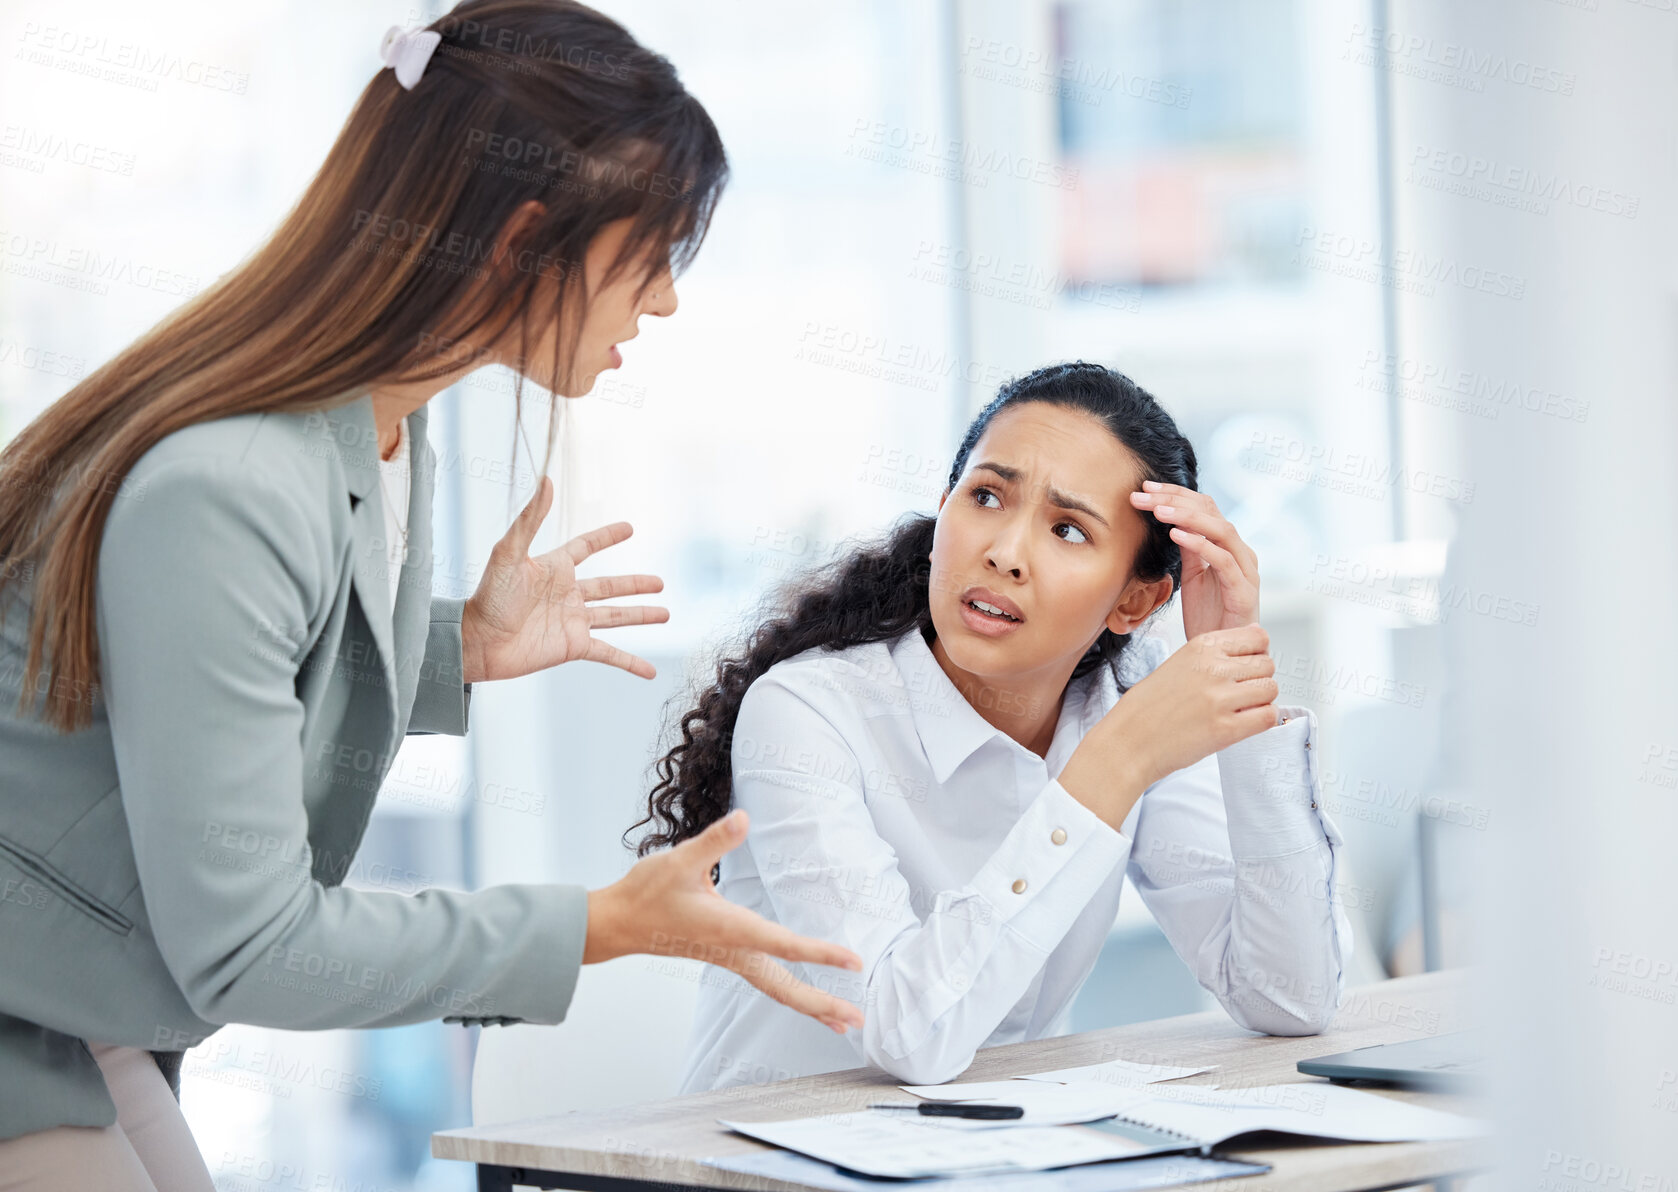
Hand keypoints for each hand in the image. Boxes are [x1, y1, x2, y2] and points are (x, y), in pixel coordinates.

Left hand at [461, 476, 667, 682]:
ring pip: (616, 617)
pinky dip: (630, 662)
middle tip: (660, 582)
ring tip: (665, 614)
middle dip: (636, 584)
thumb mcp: (510, 552)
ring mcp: (573, 621)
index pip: (586, 547)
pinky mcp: (574, 647)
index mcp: (555, 568)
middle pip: (610, 586)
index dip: (607, 537)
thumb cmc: (489, 595)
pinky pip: (609, 653)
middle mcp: (568, 594)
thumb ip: (531, 518)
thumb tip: (547, 480)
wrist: (479, 641)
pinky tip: (649, 671)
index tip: (629, 528)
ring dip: (640, 616)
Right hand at [584, 810, 866, 1034]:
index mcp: (731, 930)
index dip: (821, 954)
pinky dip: (790, 991)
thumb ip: (714, 841)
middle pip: (784, 987)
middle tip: (858, 1022)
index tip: (854, 963)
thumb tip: (743, 820)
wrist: (618, 922)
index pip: (785, 945)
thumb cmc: (647, 892)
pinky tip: (803, 992)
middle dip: (821, 1004)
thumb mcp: (680, 860)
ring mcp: (730, 957)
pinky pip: (766, 981)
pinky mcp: (725, 955)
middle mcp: (734, 950)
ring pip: (776, 988)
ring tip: (843, 1020)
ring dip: (810, 1003)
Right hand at [1058, 624, 1278, 828]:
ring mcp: (1221, 698)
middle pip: (1267, 664)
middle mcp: (1213, 668)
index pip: (1257, 637)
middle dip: (1258, 678)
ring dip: (1261, 700)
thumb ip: (1215, 654)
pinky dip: (1262, 720)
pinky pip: (1268, 717)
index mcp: (1200, 647)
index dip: (1257, 653)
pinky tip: (1243, 724)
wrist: (1128, 742)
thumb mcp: (1178, 664)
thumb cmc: (1148, 707)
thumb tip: (1258, 641)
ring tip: (1240, 709)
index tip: (1246, 666)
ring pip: (1271, 689)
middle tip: (1240, 693)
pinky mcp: (1226, 729)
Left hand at [1129, 481, 1259, 640]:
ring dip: (1187, 516)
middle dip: (1174, 499)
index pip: (1204, 507)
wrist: (1226, 653)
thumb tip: (1172, 521)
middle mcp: (1240, 553)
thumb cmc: (1210, 617)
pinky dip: (1200, 544)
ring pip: (1221, 530)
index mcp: (1228, 546)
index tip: (1144, 488)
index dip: (1175, 494)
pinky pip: (1223, 561)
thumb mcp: (1194, 577)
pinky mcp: (1244, 591)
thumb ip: (1190, 550)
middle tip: (1142, 494)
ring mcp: (1246, 570)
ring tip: (1157, 510)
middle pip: (1211, 512)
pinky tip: (1176, 535)